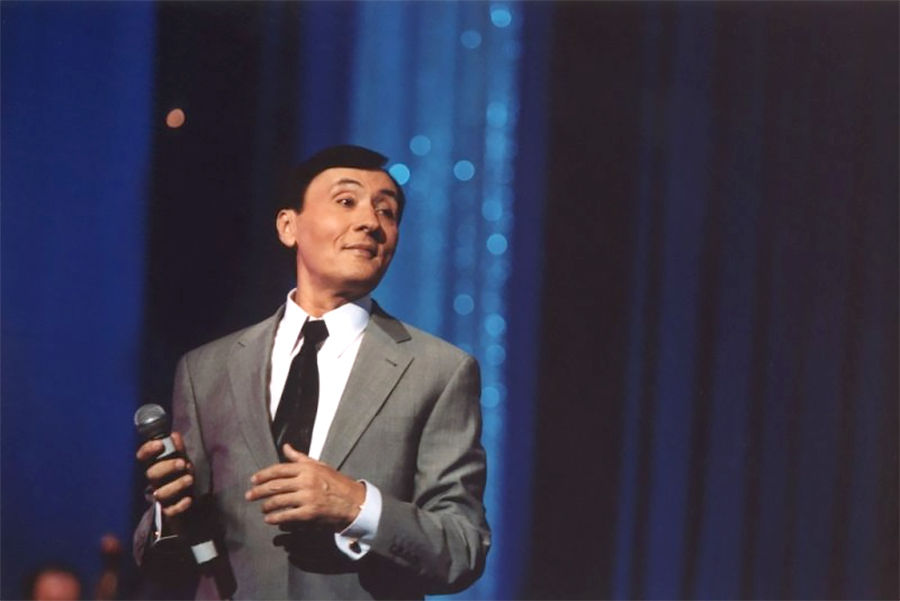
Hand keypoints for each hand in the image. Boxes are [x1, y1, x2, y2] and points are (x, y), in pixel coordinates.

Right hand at [136, 432, 193, 517]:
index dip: (148, 450)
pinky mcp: (168, 512)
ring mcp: (159, 497)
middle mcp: (153, 482)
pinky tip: (188, 500)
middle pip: (151, 474)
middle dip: (166, 467)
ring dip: (176, 485)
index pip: (142, 457)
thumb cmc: (179, 477)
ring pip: (160, 493)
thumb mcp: (180, 460)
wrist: (186, 503)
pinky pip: (169, 511)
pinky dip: (179, 506)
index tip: (160, 444)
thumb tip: (174, 435)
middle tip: (181, 463)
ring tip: (190, 479)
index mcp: (153, 467)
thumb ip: (178, 450)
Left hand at [245, 444, 364, 530]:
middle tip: (249, 496)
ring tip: (262, 509)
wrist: (353, 502)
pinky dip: (275, 518)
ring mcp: (307, 497)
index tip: (253, 480)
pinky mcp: (310, 513)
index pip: (278, 469)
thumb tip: (286, 447)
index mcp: (307, 468)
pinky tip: (270, 519)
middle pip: (275, 485)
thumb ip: (300, 458)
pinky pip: (287, 515)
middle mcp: (306, 481)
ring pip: (278, 501)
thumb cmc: (336, 483)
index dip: (263, 475)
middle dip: (258, 491)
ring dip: (266, 506)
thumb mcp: (319, 466)